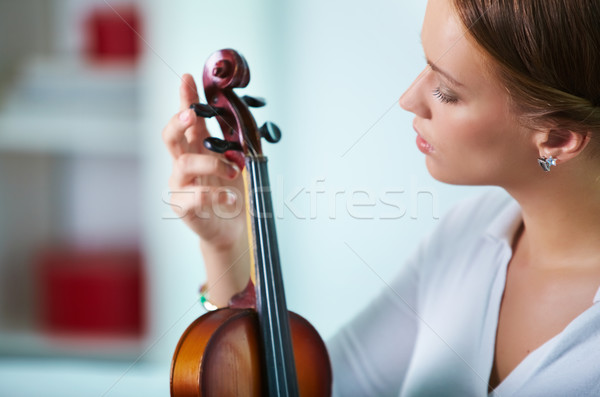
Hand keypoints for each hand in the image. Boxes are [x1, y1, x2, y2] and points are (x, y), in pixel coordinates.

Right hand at [162, 74, 246, 249]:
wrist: (231, 228)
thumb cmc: (231, 193)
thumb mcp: (235, 163)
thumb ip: (233, 143)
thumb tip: (240, 116)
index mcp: (196, 149)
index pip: (188, 119)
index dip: (185, 98)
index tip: (187, 78)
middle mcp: (183, 164)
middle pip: (171, 136)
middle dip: (180, 120)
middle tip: (192, 113)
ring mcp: (180, 185)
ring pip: (185, 164)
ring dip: (212, 164)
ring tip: (234, 172)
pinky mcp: (183, 207)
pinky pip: (197, 196)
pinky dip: (219, 196)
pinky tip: (232, 199)